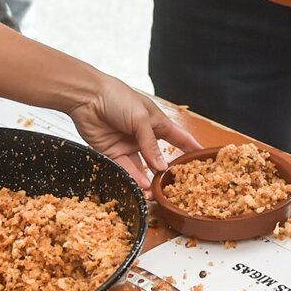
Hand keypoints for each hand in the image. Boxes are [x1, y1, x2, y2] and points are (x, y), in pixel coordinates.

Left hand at [67, 72, 203, 189]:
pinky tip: (143, 186)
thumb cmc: (117, 98)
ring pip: (143, 167)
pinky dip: (135, 178)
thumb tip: (162, 166)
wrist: (87, 97)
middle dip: (168, 171)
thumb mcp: (140, 119)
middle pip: (160, 156)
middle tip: (177, 185)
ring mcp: (129, 145)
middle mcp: (144, 135)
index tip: (203, 158)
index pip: (178, 136)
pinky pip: (126, 169)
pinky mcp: (113, 153)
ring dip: (149, 179)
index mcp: (156, 121)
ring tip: (157, 192)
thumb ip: (151, 144)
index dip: (190, 147)